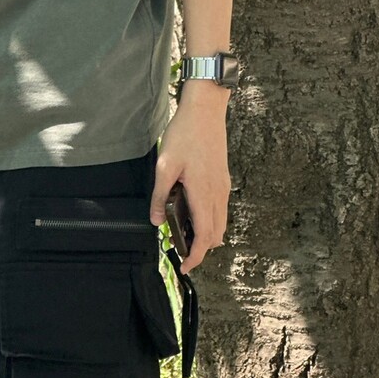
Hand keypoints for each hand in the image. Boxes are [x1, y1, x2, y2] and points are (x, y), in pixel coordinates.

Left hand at [149, 80, 230, 272]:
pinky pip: (220, 209)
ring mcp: (223, 186)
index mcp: (204, 193)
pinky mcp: (223, 178)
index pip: (204, 237)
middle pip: (215, 235)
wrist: (206, 110)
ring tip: (184, 233)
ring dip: (205, 235)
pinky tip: (193, 212)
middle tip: (180, 250)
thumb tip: (155, 221)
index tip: (184, 266)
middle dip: (200, 249)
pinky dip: (210, 220)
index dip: (195, 256)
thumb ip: (160, 195)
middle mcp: (218, 194)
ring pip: (220, 223)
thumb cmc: (185, 134)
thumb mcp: (165, 165)